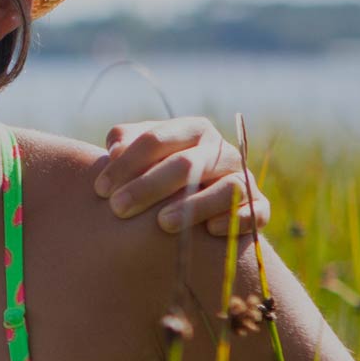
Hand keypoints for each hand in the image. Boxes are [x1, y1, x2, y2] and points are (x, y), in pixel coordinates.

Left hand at [94, 116, 269, 236]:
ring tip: (162, 224)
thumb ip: (124, 142)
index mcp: (192, 129)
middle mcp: (220, 150)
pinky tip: (210, 231)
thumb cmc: (157, 174)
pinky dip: (235, 219)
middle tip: (117, 209)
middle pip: (186, 165)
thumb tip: (115, 149)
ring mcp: (242, 176)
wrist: (197, 204)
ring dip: (193, 206)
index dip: (126, 164)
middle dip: (148, 187)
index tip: (99, 189)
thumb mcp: (139, 154)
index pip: (156, 139)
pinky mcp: (259, 206)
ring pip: (225, 187)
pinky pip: (255, 212)